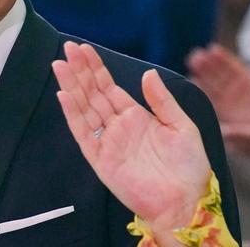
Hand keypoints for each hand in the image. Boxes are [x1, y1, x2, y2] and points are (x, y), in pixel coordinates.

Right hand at [53, 42, 209, 244]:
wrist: (186, 201)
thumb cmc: (188, 166)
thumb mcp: (181, 125)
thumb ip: (162, 100)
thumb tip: (148, 73)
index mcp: (136, 116)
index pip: (109, 86)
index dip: (96, 68)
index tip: (84, 49)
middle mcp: (118, 126)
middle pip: (93, 93)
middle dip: (80, 71)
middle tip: (68, 48)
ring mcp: (108, 142)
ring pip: (84, 108)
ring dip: (72, 87)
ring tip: (60, 64)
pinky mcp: (101, 159)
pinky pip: (84, 134)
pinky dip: (73, 114)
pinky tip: (65, 95)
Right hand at [187, 43, 249, 124]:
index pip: (234, 68)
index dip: (223, 58)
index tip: (211, 49)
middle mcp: (242, 95)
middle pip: (221, 77)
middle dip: (208, 66)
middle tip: (195, 55)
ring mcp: (236, 108)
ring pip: (216, 90)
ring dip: (204, 78)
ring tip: (192, 66)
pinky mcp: (233, 121)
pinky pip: (217, 108)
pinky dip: (207, 97)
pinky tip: (196, 86)